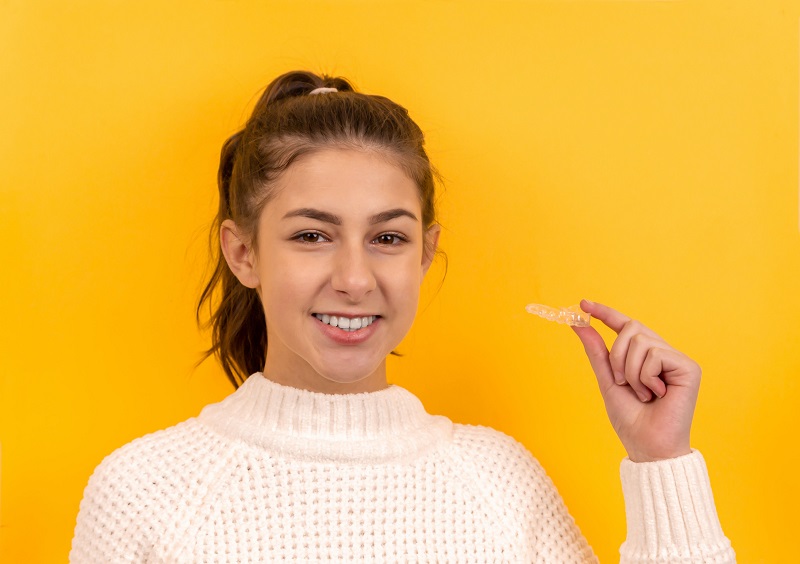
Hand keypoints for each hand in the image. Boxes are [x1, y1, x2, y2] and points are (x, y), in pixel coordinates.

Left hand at [570, 299, 699, 461]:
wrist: (648, 446)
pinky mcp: (689, 366)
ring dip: (631, 371)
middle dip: (617, 355)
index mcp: (645, 356)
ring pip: (641, 341)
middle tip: (622, 382)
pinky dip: (646, 376)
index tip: (583, 303)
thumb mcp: (608, 379)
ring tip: (642, 393)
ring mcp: (677, 359)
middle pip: (632, 327)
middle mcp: (663, 353)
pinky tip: (657, 393)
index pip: (626, 325)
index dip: (606, 313)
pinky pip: (655, 354)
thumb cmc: (631, 418)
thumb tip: (578, 322)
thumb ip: (597, 351)